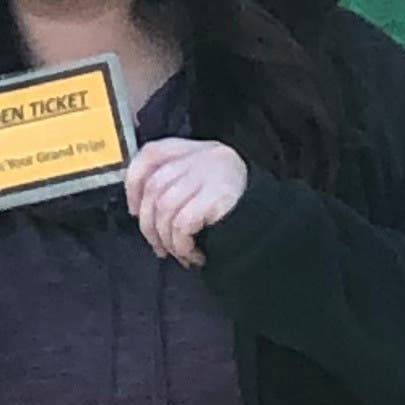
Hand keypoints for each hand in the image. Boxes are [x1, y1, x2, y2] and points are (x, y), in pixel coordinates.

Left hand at [127, 135, 249, 267]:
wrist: (271, 221)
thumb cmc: (229, 209)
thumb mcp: (201, 184)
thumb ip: (173, 184)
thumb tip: (139, 209)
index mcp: (194, 150)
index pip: (152, 153)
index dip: (134, 182)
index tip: (134, 210)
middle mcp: (202, 156)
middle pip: (154, 187)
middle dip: (149, 225)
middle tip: (158, 247)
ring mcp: (210, 174)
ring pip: (165, 208)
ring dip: (167, 239)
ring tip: (179, 254)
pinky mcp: (217, 196)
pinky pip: (182, 223)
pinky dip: (182, 245)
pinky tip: (194, 254)